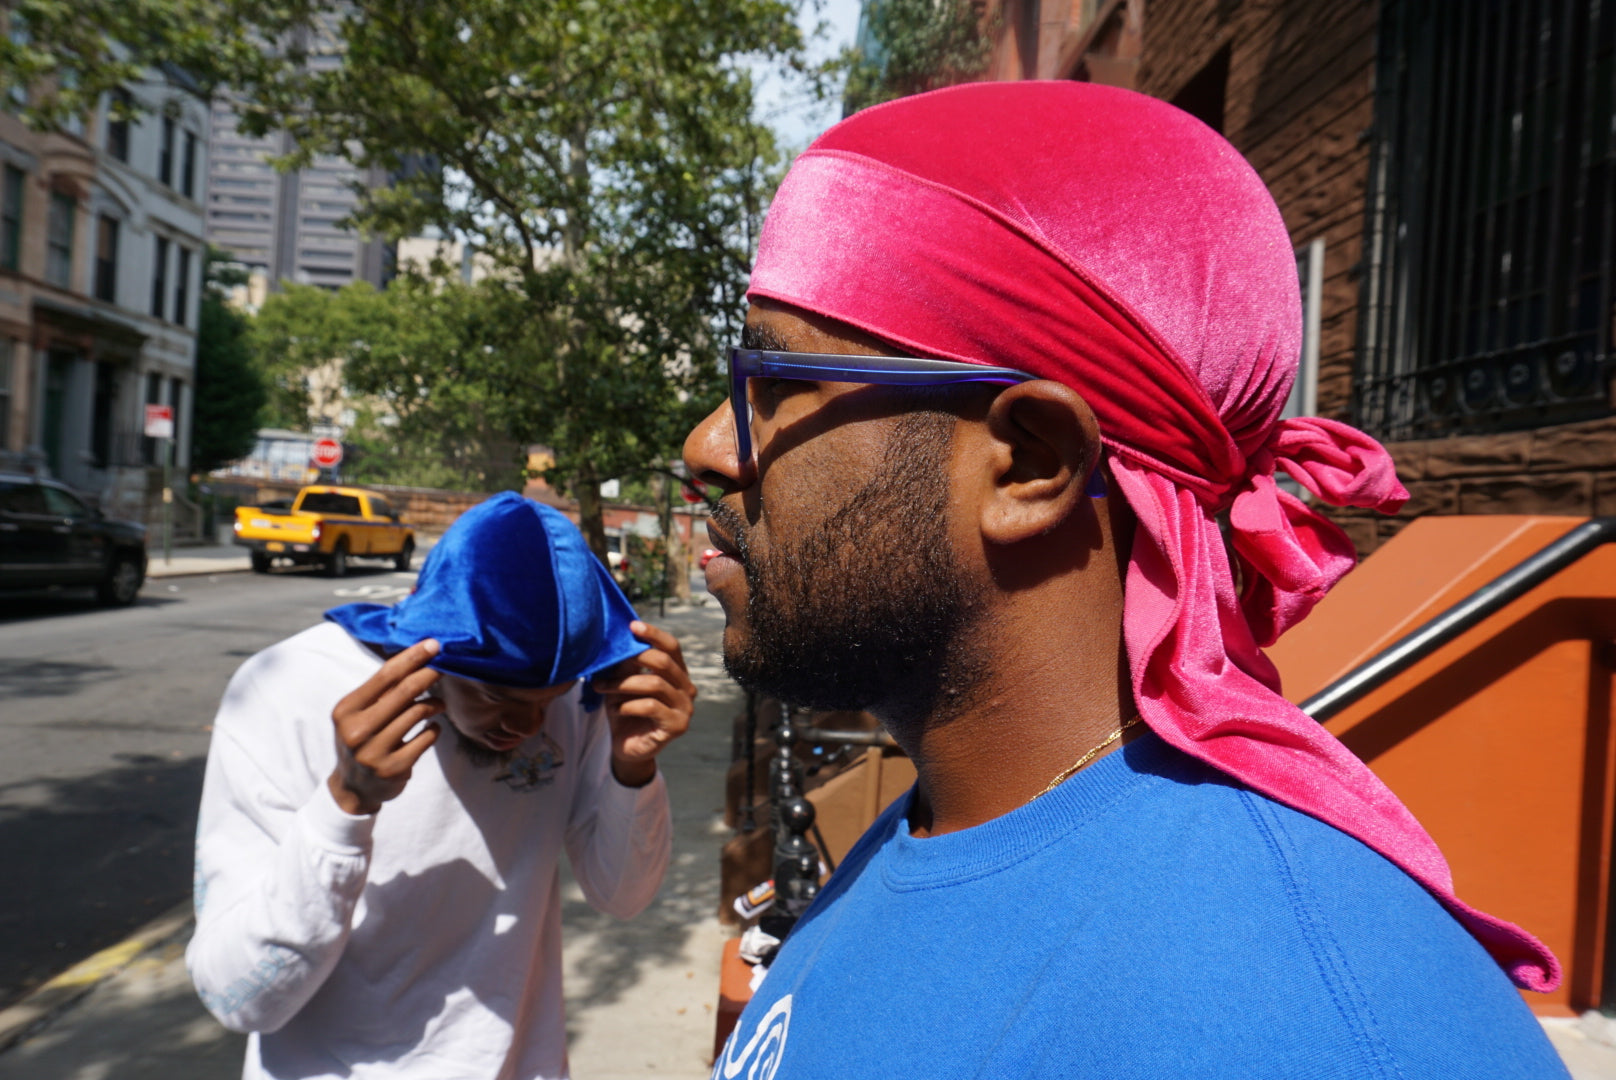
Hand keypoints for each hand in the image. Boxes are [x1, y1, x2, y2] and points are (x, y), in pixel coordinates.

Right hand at [327, 639, 445, 815]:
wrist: (354, 788)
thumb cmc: (362, 740)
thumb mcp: (359, 715)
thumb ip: (381, 692)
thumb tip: (417, 659)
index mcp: (346, 710)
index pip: (385, 675)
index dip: (412, 657)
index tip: (434, 644)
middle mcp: (357, 730)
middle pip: (404, 691)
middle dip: (429, 674)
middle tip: (445, 666)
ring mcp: (374, 752)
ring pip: (418, 713)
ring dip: (435, 704)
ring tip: (440, 703)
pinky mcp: (394, 768)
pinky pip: (426, 738)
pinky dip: (434, 729)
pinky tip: (433, 728)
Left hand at [592, 621, 696, 786]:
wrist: (627, 747)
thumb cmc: (626, 711)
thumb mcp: (623, 683)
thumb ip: (627, 664)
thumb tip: (619, 638)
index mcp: (678, 673)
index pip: (672, 647)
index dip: (654, 634)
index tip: (632, 625)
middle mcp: (687, 688)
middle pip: (663, 662)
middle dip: (633, 659)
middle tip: (607, 663)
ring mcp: (685, 708)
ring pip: (655, 684)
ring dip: (623, 684)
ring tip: (601, 687)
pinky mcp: (678, 726)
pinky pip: (651, 706)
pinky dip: (629, 704)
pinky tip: (616, 709)